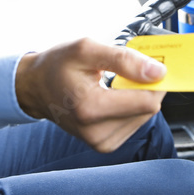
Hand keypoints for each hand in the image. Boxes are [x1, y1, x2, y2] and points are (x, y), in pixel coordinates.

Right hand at [14, 39, 167, 152]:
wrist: (36, 87)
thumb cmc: (57, 65)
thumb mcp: (87, 49)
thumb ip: (125, 60)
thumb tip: (157, 72)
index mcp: (91, 108)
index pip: (147, 101)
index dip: (155, 79)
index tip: (150, 63)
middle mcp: (96, 132)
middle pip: (148, 109)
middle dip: (145, 86)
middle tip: (128, 69)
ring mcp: (101, 142)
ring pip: (144, 116)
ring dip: (136, 96)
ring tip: (114, 83)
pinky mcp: (105, 145)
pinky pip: (134, 123)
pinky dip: (129, 106)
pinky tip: (112, 96)